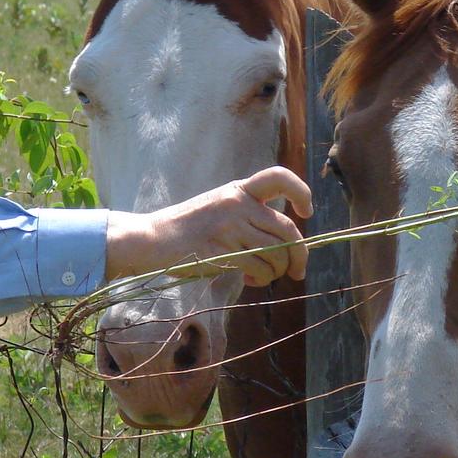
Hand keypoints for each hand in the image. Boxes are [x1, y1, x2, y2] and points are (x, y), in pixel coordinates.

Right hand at [104, 166, 312, 285]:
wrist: (151, 239)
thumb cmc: (188, 228)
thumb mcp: (219, 206)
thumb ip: (249, 214)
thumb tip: (286, 241)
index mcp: (238, 190)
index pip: (279, 177)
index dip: (301, 193)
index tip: (306, 212)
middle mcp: (237, 204)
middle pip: (288, 230)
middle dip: (300, 255)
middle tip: (297, 271)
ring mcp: (229, 227)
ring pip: (277, 253)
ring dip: (278, 271)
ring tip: (265, 276)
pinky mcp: (221, 251)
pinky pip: (259, 268)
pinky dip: (261, 279)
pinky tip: (251, 280)